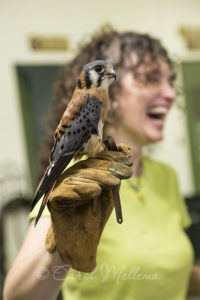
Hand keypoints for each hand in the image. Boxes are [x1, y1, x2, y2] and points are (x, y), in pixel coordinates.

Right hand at [45, 147, 132, 271]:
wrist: (81, 247)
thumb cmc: (94, 220)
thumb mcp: (109, 196)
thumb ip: (113, 178)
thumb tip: (123, 159)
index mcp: (80, 175)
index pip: (94, 161)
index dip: (111, 158)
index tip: (128, 161)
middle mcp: (68, 178)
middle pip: (86, 166)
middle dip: (108, 168)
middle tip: (126, 172)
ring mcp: (59, 188)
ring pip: (78, 176)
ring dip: (98, 177)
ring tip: (115, 182)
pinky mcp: (53, 200)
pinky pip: (65, 190)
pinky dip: (81, 189)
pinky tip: (96, 190)